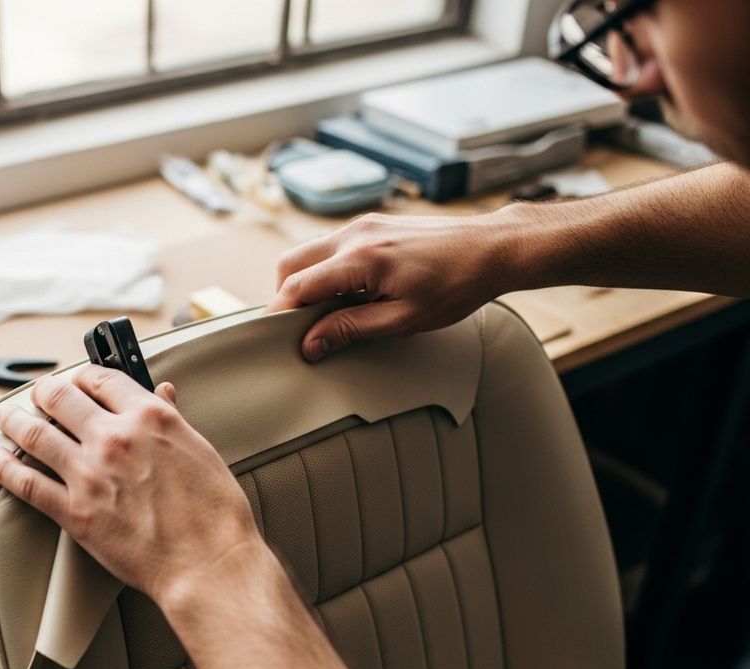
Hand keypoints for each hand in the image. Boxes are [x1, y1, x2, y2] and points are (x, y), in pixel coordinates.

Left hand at [0, 367, 262, 604]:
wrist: (207, 563)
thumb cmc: (214, 511)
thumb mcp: (199, 449)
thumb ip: (172, 418)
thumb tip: (162, 392)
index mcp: (149, 416)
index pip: (102, 378)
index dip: (84, 376)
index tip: (78, 381)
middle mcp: (114, 437)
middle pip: (60, 397)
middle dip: (43, 392)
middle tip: (37, 394)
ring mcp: (89, 473)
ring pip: (34, 433)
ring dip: (13, 420)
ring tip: (5, 417)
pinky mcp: (73, 511)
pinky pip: (26, 482)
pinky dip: (3, 466)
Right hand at [266, 210, 523, 360]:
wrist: (493, 247)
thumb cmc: (457, 285)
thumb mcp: (404, 319)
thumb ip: (352, 328)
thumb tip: (311, 344)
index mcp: (360, 259)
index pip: (297, 286)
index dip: (279, 315)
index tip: (276, 338)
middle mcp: (355, 234)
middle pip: (291, 263)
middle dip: (285, 296)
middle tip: (298, 327)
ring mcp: (363, 224)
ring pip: (309, 251)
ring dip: (305, 281)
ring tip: (326, 312)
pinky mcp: (373, 223)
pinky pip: (331, 245)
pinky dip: (325, 269)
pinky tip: (348, 292)